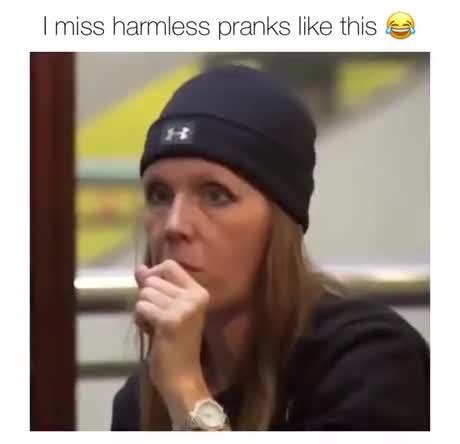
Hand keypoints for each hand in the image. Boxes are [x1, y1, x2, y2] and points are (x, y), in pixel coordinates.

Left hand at [134, 259, 210, 410]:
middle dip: (148, 298)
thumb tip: (139, 268)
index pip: (171, 265)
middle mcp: (194, 296)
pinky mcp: (169, 321)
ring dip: (143, 310)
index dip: (155, 274)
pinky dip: (140, 320)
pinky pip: (141, 307)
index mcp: (199, 292)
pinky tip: (151, 332)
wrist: (182, 376)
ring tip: (155, 326)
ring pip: (145, 294)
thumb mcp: (169, 309)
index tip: (153, 292)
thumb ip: (156, 287)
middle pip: (153, 280)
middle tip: (158, 318)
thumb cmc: (176, 343)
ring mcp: (183, 308)